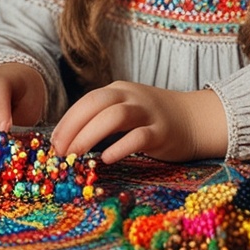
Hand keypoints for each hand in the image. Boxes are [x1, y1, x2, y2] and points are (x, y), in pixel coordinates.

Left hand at [50, 83, 226, 162]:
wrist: (196, 119)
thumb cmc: (153, 119)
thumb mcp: (125, 110)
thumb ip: (102, 119)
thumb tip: (69, 140)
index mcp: (118, 90)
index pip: (86, 101)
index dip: (67, 121)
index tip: (53, 143)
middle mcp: (131, 96)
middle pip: (95, 104)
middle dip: (73, 127)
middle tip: (60, 151)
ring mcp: (148, 112)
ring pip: (114, 116)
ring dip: (90, 135)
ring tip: (76, 155)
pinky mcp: (162, 131)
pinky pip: (138, 137)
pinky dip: (119, 147)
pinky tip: (106, 158)